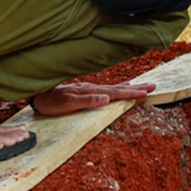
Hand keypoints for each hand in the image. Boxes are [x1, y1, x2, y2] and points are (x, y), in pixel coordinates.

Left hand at [29, 81, 156, 115]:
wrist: (37, 93)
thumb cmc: (51, 102)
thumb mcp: (67, 104)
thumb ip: (87, 101)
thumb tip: (107, 99)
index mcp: (92, 91)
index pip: (116, 92)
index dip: (132, 93)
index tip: (147, 92)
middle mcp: (93, 88)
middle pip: (119, 87)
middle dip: (136, 87)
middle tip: (153, 86)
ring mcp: (89, 88)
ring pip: (114, 87)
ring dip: (129, 87)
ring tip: (142, 86)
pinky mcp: (86, 90)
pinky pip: (107, 88)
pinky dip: (118, 88)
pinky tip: (119, 89)